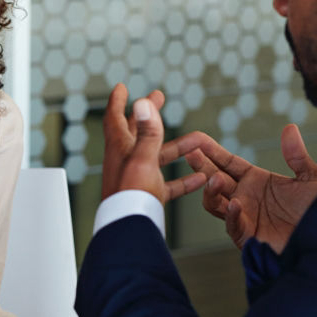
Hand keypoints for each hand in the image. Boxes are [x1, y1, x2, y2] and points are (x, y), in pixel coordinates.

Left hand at [102, 84, 205, 202]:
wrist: (129, 230)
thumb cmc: (131, 194)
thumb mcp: (142, 158)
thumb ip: (147, 131)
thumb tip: (142, 101)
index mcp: (120, 147)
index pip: (114, 117)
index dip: (117, 101)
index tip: (121, 87)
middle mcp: (126, 159)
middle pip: (137, 130)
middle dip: (148, 113)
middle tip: (159, 95)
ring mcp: (137, 177)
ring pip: (159, 156)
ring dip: (178, 146)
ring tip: (199, 136)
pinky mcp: (148, 195)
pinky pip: (168, 183)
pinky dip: (184, 179)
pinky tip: (202, 178)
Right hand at [163, 125, 316, 252]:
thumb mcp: (312, 180)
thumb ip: (297, 156)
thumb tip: (289, 128)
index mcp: (256, 181)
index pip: (226, 162)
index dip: (211, 150)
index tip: (196, 139)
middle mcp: (245, 197)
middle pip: (213, 178)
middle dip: (200, 165)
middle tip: (190, 152)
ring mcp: (244, 216)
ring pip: (214, 202)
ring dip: (210, 190)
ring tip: (215, 178)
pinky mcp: (248, 237)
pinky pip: (233, 225)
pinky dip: (232, 215)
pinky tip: (235, 203)